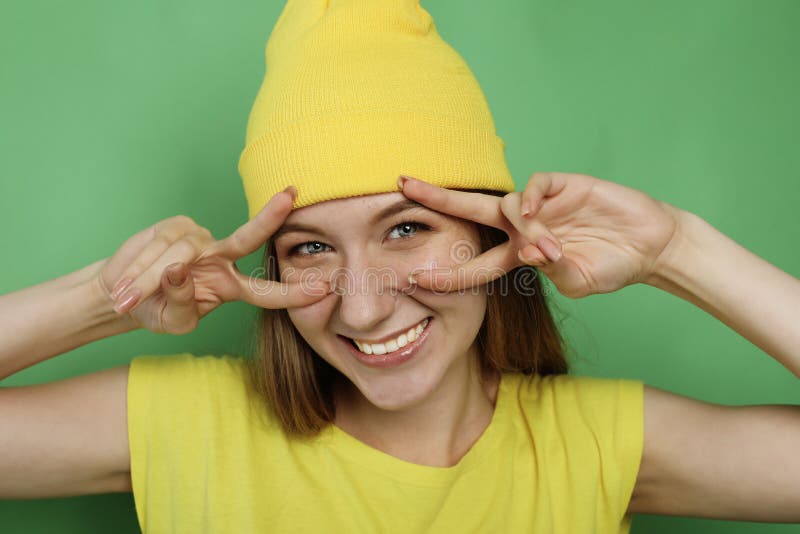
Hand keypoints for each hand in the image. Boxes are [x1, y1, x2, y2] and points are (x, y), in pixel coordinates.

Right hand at [96, 186, 330, 333]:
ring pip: (180, 255)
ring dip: (148, 281)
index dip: (294, 292)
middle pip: (249, 237)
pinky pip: (160, 246)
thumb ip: (182, 303)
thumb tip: (177, 271)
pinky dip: (141, 267)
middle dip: (270, 216)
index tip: (325, 287)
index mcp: (231, 287)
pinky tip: (128, 282)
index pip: (267, 291)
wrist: (122, 293)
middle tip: (291, 196)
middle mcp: (222, 259)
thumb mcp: (173, 322)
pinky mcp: (174, 226)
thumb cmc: (157, 310)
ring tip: (126, 300)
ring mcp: (199, 240)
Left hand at [398, 172, 679, 298]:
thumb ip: (553, 269)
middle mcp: (523, 226)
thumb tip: (528, 253)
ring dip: (522, 229)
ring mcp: (542, 204)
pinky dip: (530, 198)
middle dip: (437, 198)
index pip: (476, 263)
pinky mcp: (564, 185)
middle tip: (403, 185)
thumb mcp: (579, 281)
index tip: (415, 278)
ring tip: (549, 248)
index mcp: (520, 255)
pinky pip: (536, 185)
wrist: (650, 246)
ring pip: (508, 206)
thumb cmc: (612, 267)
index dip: (448, 273)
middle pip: (471, 211)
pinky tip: (533, 213)